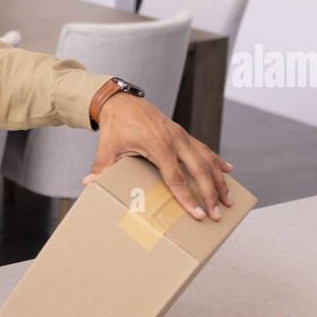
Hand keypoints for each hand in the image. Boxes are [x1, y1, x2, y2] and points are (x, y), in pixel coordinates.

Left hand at [84, 88, 233, 220]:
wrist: (122, 102)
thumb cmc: (115, 126)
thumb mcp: (107, 148)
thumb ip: (101, 168)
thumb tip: (88, 184)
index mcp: (157, 146)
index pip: (176, 178)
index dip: (187, 198)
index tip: (197, 214)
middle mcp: (175, 140)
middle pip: (199, 170)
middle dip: (210, 194)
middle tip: (217, 214)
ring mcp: (181, 136)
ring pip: (207, 159)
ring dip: (219, 180)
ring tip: (227, 199)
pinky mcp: (182, 133)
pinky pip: (204, 148)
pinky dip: (217, 160)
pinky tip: (228, 170)